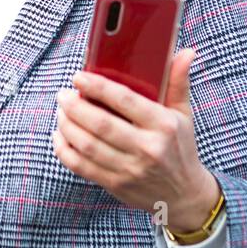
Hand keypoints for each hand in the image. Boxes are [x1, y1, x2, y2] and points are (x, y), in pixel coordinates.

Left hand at [52, 48, 219, 234]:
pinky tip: (60, 136)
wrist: (184, 195)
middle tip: (63, 94)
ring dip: (67, 125)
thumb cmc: (179, 148)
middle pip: (101, 124)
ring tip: (61, 111)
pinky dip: (64, 150)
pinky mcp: (116, 185)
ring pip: (88, 145)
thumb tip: (186, 52)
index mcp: (163, 125)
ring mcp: (130, 169)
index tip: (79, 77)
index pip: (126, 100)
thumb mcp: (184, 115)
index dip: (98, 87)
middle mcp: (147, 148)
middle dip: (75, 106)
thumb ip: (179, 82)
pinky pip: (81, 167)